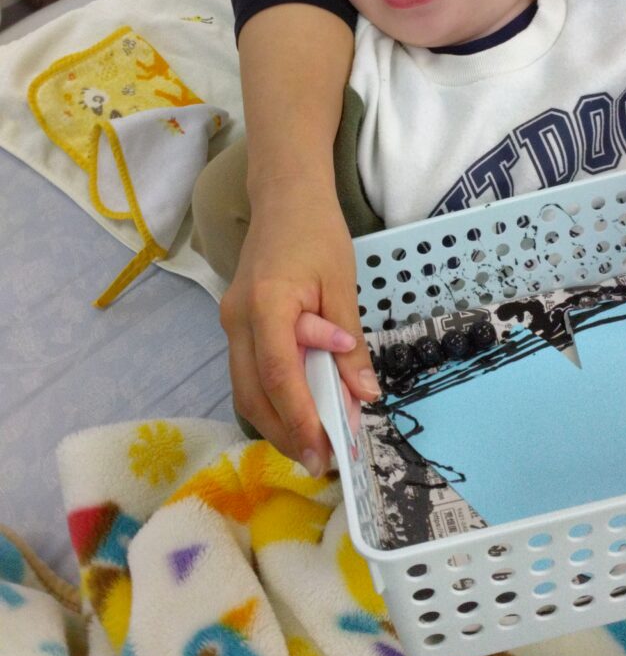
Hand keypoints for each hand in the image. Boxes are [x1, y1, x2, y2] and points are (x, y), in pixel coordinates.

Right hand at [219, 179, 379, 475]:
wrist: (285, 195)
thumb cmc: (317, 232)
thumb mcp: (342, 285)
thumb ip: (349, 344)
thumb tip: (364, 396)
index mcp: (266, 305)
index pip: (278, 374)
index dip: (299, 417)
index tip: (324, 451)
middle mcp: (237, 319)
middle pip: (252, 392)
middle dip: (285, 432)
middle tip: (320, 461)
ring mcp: (231, 322)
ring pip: (245, 387)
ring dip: (277, 420)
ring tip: (313, 444)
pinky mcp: (236, 323)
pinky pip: (248, 371)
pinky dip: (272, 397)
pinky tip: (299, 409)